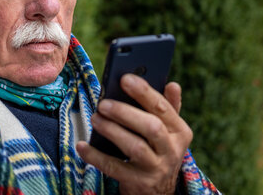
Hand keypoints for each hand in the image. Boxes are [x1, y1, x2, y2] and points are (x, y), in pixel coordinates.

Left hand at [76, 74, 191, 194]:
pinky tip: (82, 145)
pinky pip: (114, 168)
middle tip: (103, 103)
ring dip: (112, 130)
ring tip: (95, 118)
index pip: (163, 108)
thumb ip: (168, 106)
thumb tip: (173, 84)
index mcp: (180, 131)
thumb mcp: (169, 130)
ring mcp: (155, 168)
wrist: (158, 191)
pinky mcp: (138, 182)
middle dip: (125, 112)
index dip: (144, 92)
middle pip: (151, 128)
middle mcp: (171, 150)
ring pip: (135, 147)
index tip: (125, 78)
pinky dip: (96, 156)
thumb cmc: (158, 149)